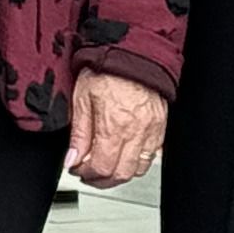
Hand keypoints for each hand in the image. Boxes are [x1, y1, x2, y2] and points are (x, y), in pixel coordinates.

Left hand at [67, 70, 167, 188]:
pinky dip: (137, 163)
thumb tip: (72, 159)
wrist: (132, 53)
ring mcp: (152, 131)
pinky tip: (123, 155)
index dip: (85, 173)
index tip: (76, 168)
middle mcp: (136, 132)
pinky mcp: (161, 127)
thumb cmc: (106, 69)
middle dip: (101, 179)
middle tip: (87, 173)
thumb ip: (79, 134)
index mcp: (114, 125)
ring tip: (104, 166)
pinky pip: (152, 156)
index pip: (101, 167)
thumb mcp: (81, 98)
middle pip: (121, 174)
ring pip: (139, 169)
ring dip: (119, 174)